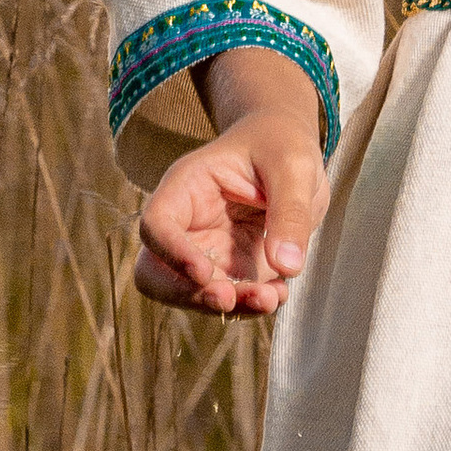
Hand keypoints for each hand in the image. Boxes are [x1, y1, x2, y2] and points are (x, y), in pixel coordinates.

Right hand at [133, 50, 328, 317]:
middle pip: (157, 272)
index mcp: (187, 187)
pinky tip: (277, 293)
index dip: (172, 253)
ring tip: (270, 298)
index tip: (204, 273)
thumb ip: (290, 212)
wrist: (287, 151)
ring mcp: (208, 251)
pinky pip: (231, 298)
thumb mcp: (293, 167)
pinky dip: (251, 305)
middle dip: (188, 294)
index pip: (157, 224)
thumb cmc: (281, 145)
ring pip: (193, 294)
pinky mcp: (232, 269)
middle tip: (228, 299)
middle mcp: (187, 224)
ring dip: (227, 306)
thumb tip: (287, 267)